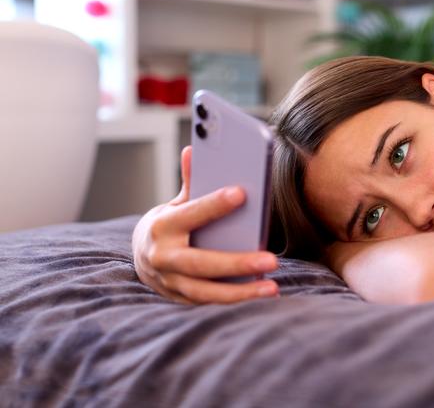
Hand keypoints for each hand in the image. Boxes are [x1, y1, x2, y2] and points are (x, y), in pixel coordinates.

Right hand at [132, 146, 279, 303]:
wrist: (142, 257)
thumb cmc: (169, 224)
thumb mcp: (176, 202)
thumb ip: (190, 181)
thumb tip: (193, 150)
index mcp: (163, 227)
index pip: (191, 214)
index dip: (214, 204)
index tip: (242, 193)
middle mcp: (164, 258)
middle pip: (202, 263)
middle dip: (237, 263)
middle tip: (271, 260)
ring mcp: (171, 283)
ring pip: (206, 292)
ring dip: (240, 293)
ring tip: (272, 287)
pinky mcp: (181, 299)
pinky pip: (209, 303)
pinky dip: (235, 301)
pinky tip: (262, 295)